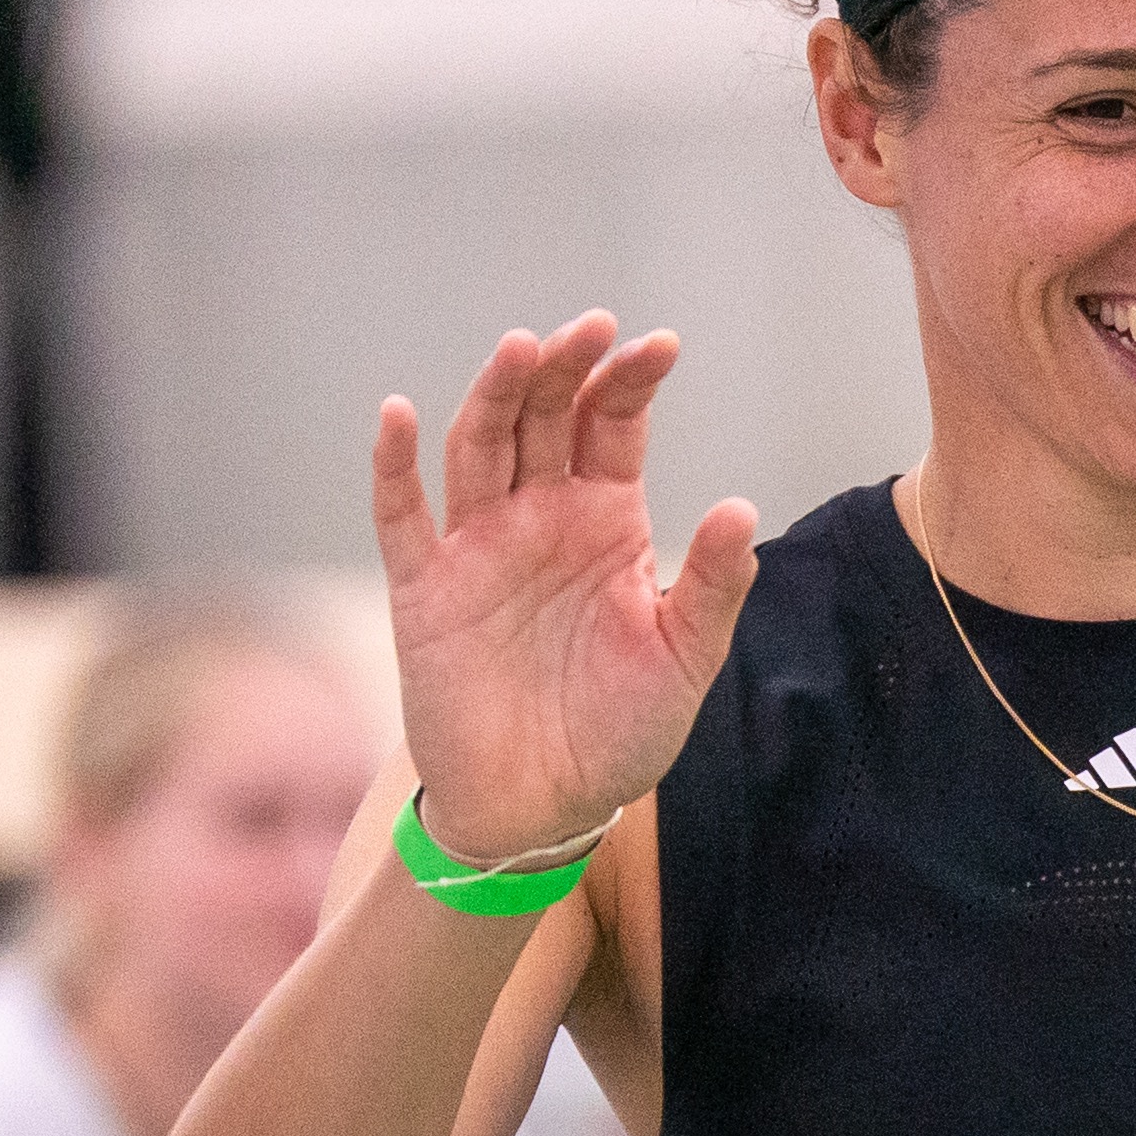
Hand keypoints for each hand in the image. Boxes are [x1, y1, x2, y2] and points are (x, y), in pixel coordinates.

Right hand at [374, 317, 765, 865]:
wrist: (544, 807)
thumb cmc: (619, 729)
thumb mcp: (683, 659)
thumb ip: (711, 585)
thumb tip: (742, 507)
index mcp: (605, 519)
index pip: (613, 425)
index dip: (630, 381)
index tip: (661, 346)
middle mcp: (538, 516)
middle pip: (543, 417)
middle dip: (563, 369)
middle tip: (587, 327)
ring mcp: (477, 546)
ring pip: (478, 447)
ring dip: (494, 396)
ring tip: (520, 350)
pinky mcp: (423, 589)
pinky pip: (401, 516)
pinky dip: (394, 465)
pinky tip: (400, 415)